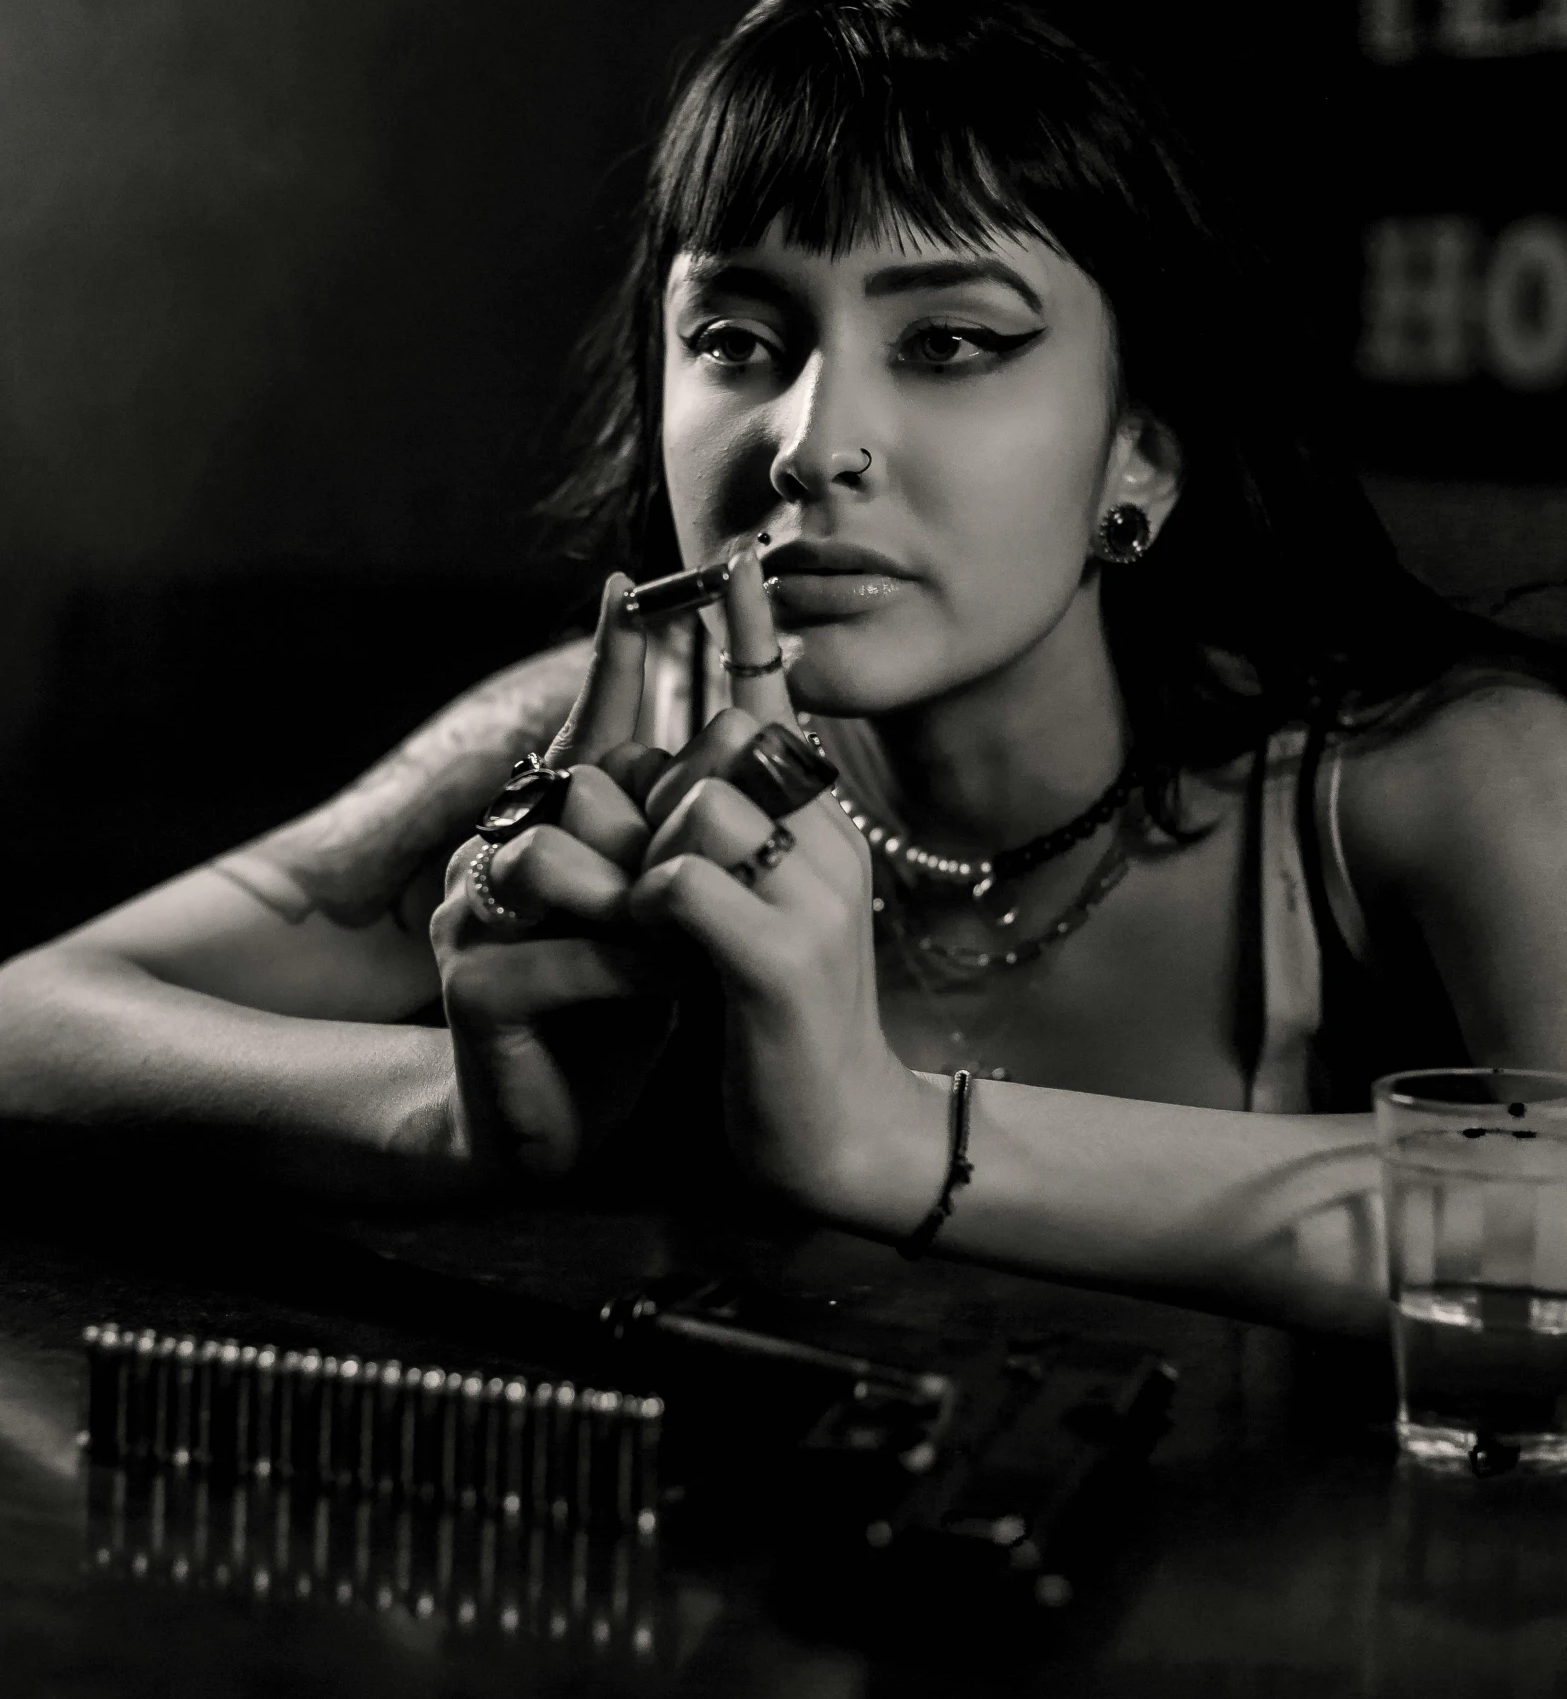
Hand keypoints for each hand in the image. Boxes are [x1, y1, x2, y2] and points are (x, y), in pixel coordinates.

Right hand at [430, 573, 679, 1179]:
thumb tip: (747, 747)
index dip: (613, 661)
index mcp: (555, 832)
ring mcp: (471, 918)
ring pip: (558, 859)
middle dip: (656, 833)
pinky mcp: (471, 987)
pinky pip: (560, 952)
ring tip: (680, 953)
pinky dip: (624, 972)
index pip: (588, 733)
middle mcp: (499, 856)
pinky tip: (661, 993)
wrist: (559, 1130)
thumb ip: (688, 843)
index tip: (639, 584)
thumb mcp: (675, 916)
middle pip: (582, 789)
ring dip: (637, 906)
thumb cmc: (621, 1016)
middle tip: (704, 883)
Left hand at [624, 547, 939, 1223]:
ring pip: (692, 806)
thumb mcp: (729, 924)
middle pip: (712, 752)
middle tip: (616, 873)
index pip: (779, 708)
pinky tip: (654, 954)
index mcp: (820, 832)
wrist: (838, 1145)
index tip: (734, 553)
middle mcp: (828, 848)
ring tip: (628, 927)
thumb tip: (608, 790)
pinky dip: (643, 911)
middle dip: (638, 795)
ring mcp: (811, 901)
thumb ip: (685, 854)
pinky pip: (680, 884)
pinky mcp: (776, 960)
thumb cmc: (768, 1033)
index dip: (748, 631)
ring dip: (631, 862)